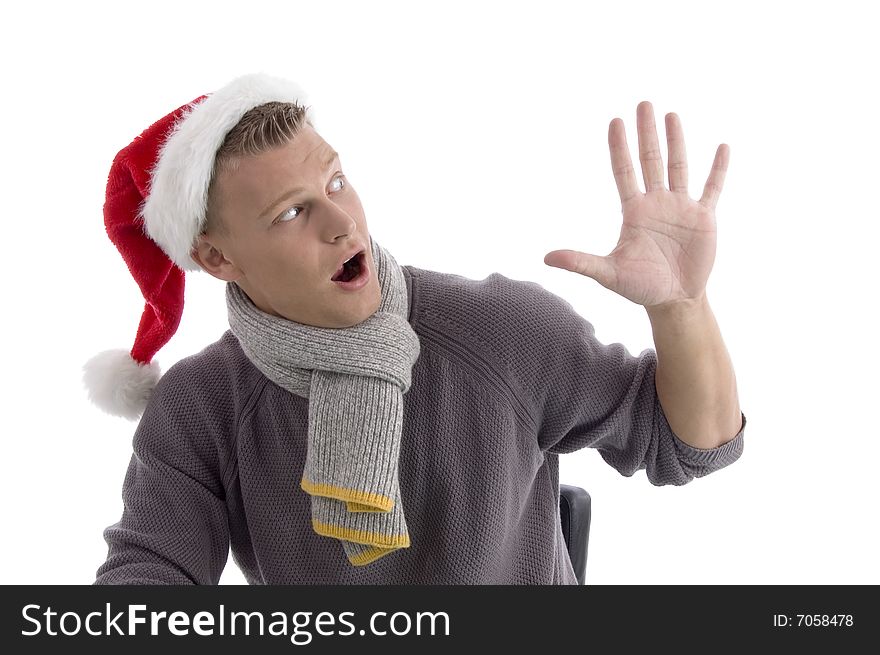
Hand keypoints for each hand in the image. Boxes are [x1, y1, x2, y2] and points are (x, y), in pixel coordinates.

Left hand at [544, 101, 728, 310]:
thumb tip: (547, 258)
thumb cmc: (640, 287)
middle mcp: (656, 203)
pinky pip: (712, 188)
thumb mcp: (609, 274)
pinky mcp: (704, 217)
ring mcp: (681, 208)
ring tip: (671, 114)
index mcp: (633, 211)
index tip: (615, 121)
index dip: (619, 148)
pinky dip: (718, 169)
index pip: (623, 172)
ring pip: (679, 166)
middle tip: (643, 103)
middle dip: (646, 133)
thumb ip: (581, 262)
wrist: (673, 300)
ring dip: (676, 141)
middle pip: (650, 160)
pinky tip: (722, 147)